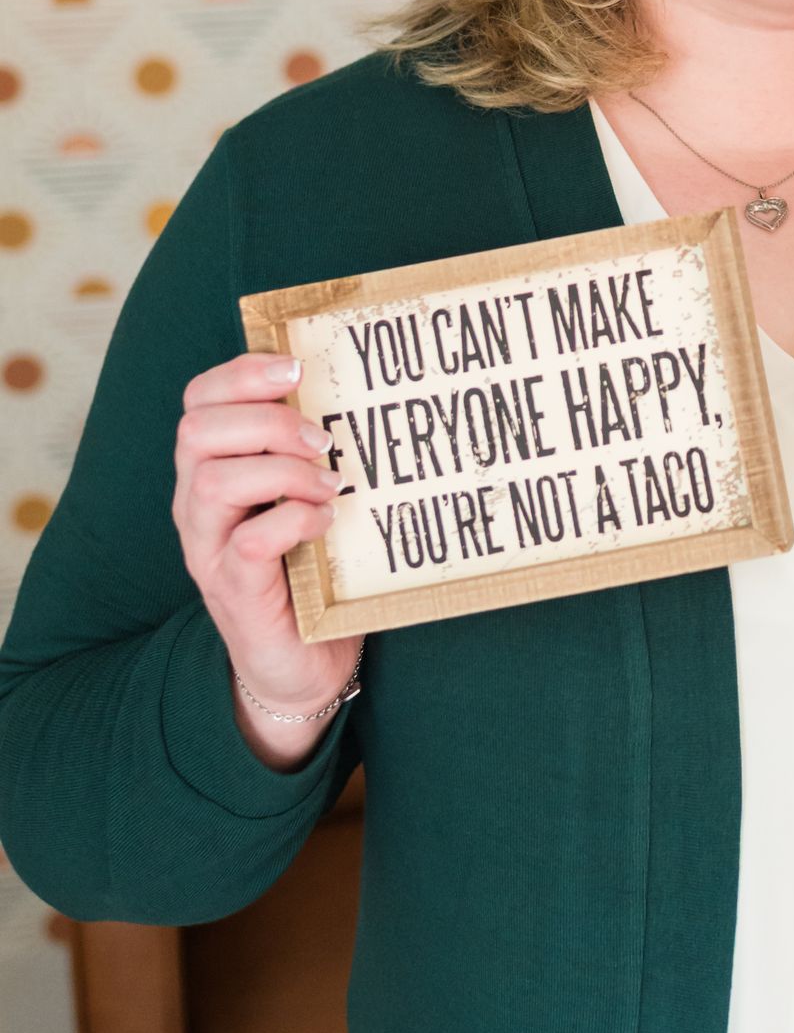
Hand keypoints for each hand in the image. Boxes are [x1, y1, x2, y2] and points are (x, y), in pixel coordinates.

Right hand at [173, 349, 358, 760]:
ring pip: (214, 481)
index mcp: (211, 470)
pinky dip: (293, 520)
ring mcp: (209, 550)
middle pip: (196, 430)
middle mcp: (196, 506)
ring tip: (330, 486)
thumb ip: (310, 452)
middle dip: (265, 419)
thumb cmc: (311, 571)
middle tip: (322, 439)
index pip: (199, 401)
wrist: (303, 665)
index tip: (297, 367)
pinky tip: (324, 523)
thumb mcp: (306, 498)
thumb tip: (359, 387)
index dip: (241, 373)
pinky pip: (249, 541)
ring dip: (283, 471)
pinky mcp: (233, 591)